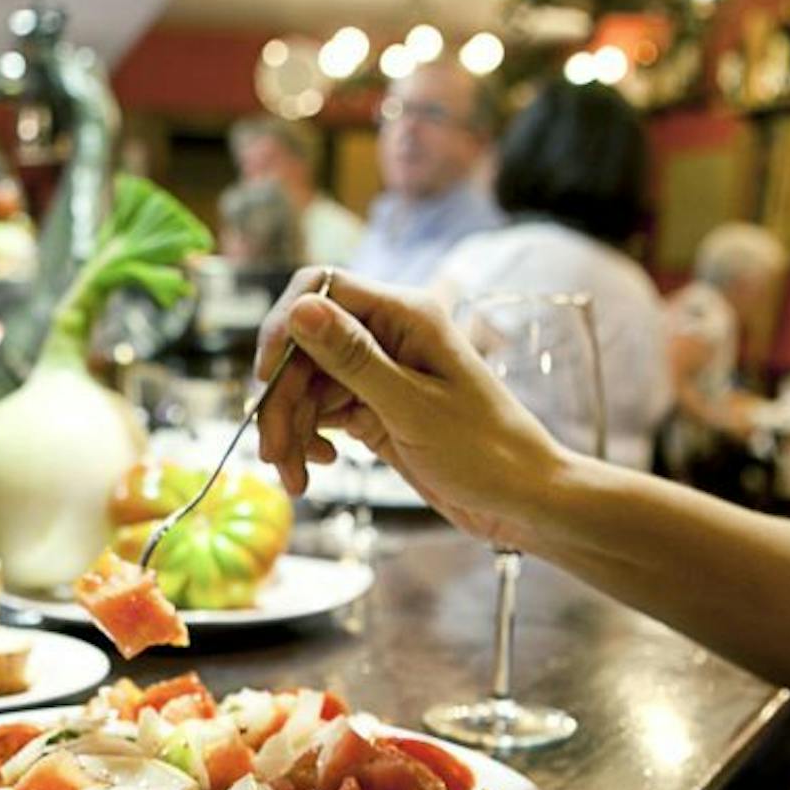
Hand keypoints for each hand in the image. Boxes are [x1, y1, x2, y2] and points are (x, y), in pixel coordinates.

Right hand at [251, 269, 570, 549]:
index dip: (283, 328)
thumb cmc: (485, 452)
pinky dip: (309, 440)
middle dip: (282, 400)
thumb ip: (353, 358)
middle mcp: (388, 336)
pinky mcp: (374, 409)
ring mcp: (379, 374)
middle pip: (304, 348)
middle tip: (274, 454)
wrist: (522, 500)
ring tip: (294, 477)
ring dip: (291, 429)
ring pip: (307, 386)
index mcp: (405, 316)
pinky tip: (317, 468)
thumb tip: (299, 309)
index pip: (321, 289)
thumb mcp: (413, 407)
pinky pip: (322, 413)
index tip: (267, 379)